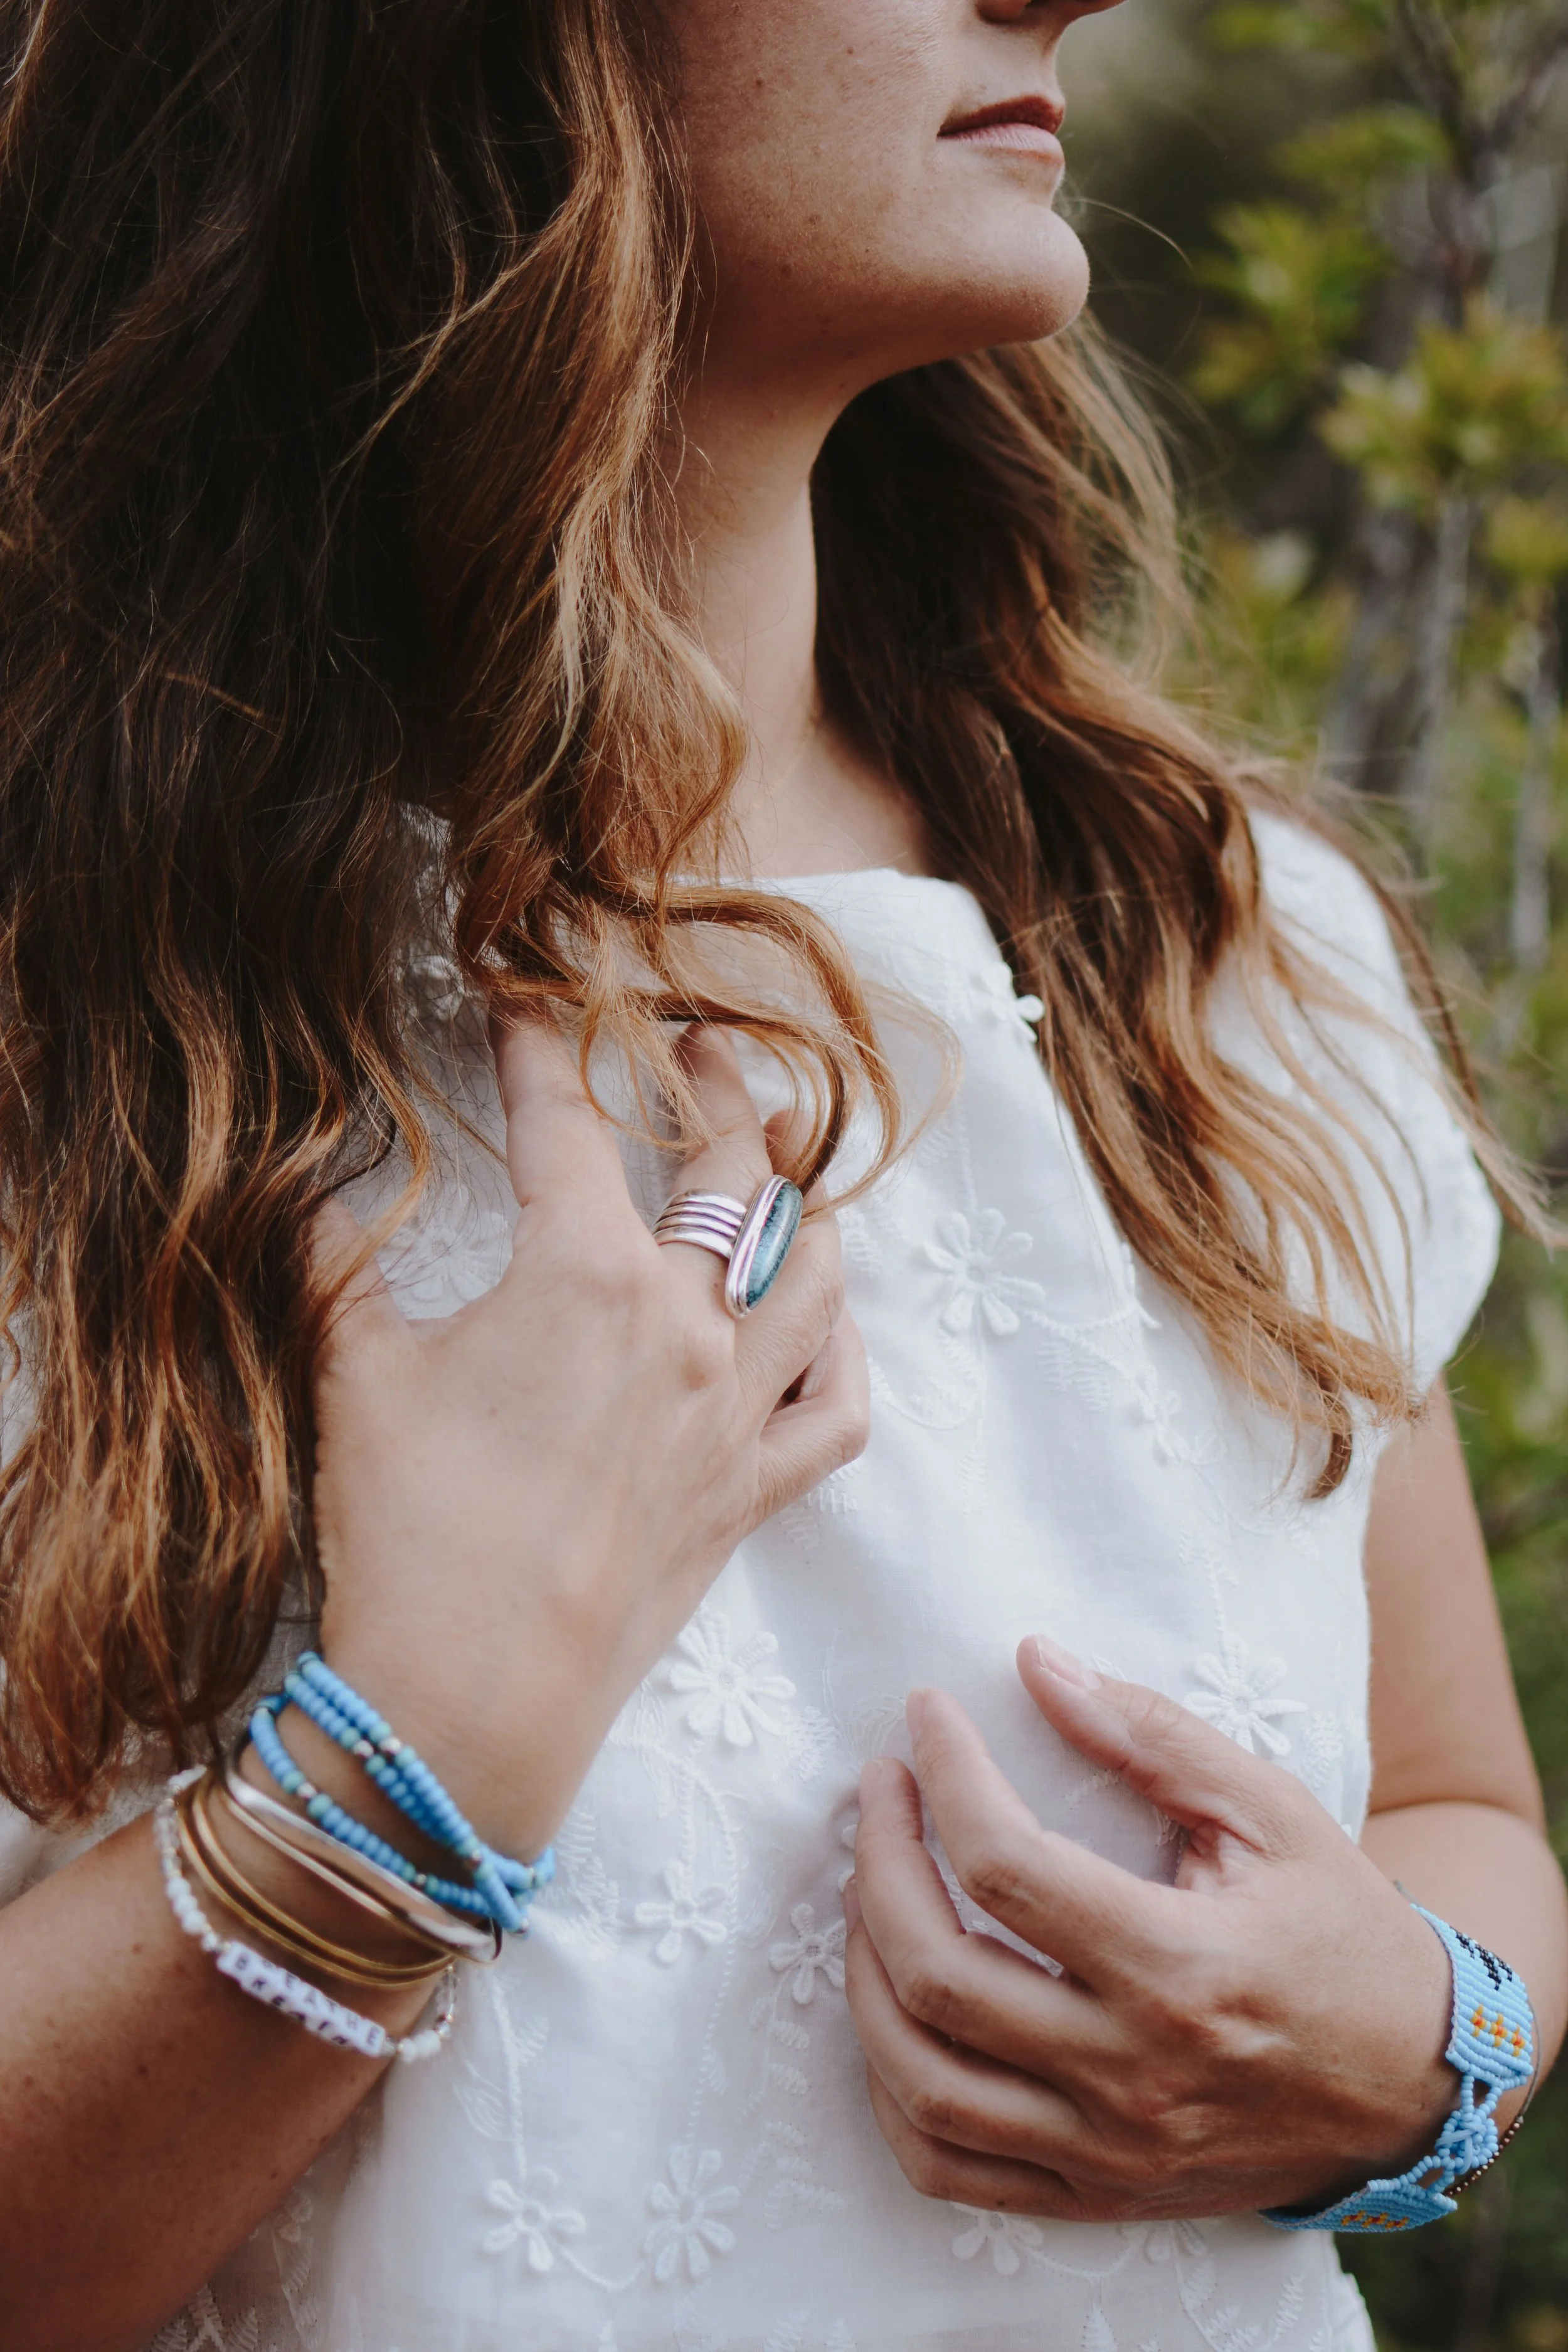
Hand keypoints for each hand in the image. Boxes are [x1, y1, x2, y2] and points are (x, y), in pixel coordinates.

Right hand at [308, 1020, 866, 1858]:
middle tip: (695, 1042)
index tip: (520, 1005)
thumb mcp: (352, 1370)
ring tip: (783, 1164)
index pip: (566, 1121)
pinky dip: (841, 1355)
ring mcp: (734, 1409)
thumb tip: (313, 1187)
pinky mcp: (754, 1493)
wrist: (469, 1700)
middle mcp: (686, 1323)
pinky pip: (840, 1408)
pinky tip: (820, 1328)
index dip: (538, 1047)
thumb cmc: (406, 1532)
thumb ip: (335, 1260)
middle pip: (734, 1166)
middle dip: (716, 1083)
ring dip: (803, 1203)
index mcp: (584, 1272)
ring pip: (815, 1271)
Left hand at [843, 1638, 1458, 2221]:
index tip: (925, 1715)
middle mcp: (1132, 2073)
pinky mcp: (1095, 2195)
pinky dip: (893, 2095)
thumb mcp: (1271, 1810)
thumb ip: (1149, 1735)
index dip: (946, 1774)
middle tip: (880, 1792)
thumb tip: (1035, 1663)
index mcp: (1180, 1968)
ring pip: (922, 2083)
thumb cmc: (1340, 1928)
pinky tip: (894, 2012)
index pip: (1007, 1867)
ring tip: (871, 1892)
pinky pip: (948, 2169)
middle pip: (938, 1975)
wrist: (1414, 2082)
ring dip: (865, 1977)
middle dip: (879, 1864)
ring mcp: (1108, 2149)